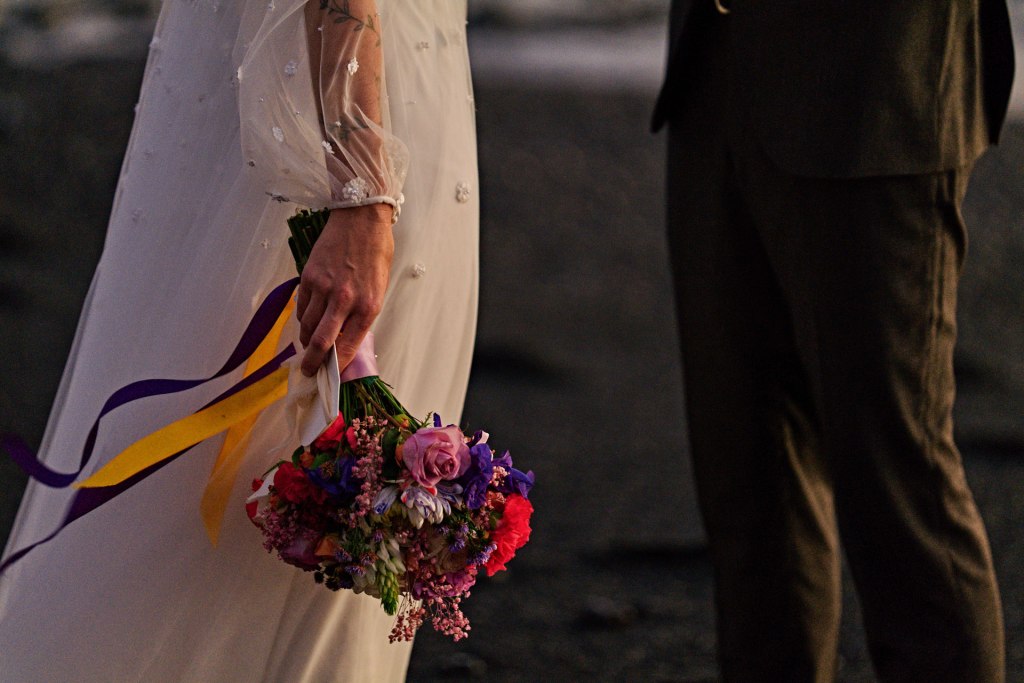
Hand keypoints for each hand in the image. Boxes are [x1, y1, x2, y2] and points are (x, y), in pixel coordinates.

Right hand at [295, 203, 393, 375]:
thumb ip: (362, 315)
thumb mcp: (378, 289)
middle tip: (308, 372)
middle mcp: (345, 300)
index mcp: (368, 306)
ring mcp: (324, 288)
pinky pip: (301, 307)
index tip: (329, 377)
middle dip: (312, 363)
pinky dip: (303, 318)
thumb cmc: (375, 254)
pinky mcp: (309, 277)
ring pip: (307, 326)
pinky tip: (307, 319)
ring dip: (305, 340)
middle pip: (320, 343)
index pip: (347, 348)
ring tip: (307, 344)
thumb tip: (344, 340)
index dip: (335, 367)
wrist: (361, 219)